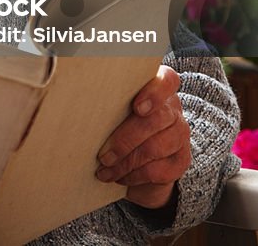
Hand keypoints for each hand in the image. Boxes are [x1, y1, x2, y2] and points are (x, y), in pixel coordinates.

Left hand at [95, 65, 190, 209]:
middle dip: (126, 139)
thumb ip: (105, 101)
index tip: (137, 108)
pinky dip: (134, 175)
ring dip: (126, 162)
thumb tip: (76, 102)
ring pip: (157, 147)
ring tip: (104, 170)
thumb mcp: (110, 109)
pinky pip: (159, 170)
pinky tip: (119, 177)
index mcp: (156, 88)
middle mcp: (172, 109)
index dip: (154, 93)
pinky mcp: (181, 160)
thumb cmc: (116, 125)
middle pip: (158, 119)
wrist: (137, 161)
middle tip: (103, 155)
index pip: (167, 80)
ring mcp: (180, 135)